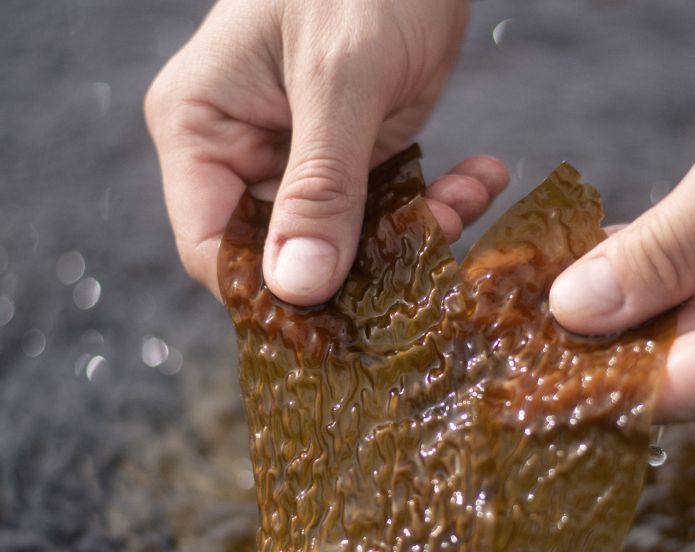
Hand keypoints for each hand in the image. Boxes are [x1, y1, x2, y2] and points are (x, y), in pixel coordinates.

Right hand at [145, 0, 506, 304]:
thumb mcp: (340, 79)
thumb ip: (320, 185)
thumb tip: (298, 287)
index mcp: (201, 128)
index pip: (214, 246)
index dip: (268, 291)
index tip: (337, 318)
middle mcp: (243, 151)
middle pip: (282, 252)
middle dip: (357, 267)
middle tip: (428, 256)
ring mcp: (302, 156)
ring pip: (345, 240)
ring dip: (410, 233)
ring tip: (465, 203)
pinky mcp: (357, 153)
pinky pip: (388, 205)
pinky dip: (435, 202)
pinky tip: (481, 177)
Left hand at [550, 16, 694, 421]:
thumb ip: (662, 252)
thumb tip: (575, 312)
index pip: (672, 390)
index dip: (585, 379)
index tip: (516, 366)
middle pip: (676, 367)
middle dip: (594, 339)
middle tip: (513, 316)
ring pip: (687, 334)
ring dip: (618, 307)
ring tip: (539, 284)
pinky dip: (656, 280)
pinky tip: (599, 258)